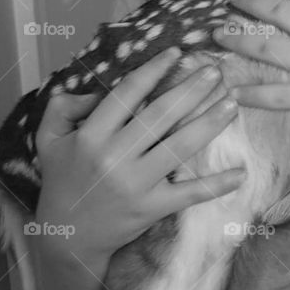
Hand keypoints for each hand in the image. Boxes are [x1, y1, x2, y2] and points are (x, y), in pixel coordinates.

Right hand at [34, 48, 243, 259]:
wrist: (68, 236)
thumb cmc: (62, 181)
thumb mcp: (49, 139)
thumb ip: (65, 106)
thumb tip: (97, 91)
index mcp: (91, 135)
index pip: (127, 93)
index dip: (153, 70)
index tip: (176, 52)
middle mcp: (114, 156)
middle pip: (161, 115)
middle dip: (191, 89)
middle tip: (216, 71)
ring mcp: (136, 183)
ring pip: (180, 146)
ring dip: (210, 123)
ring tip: (232, 104)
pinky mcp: (152, 208)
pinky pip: (190, 193)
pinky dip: (216, 185)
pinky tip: (240, 173)